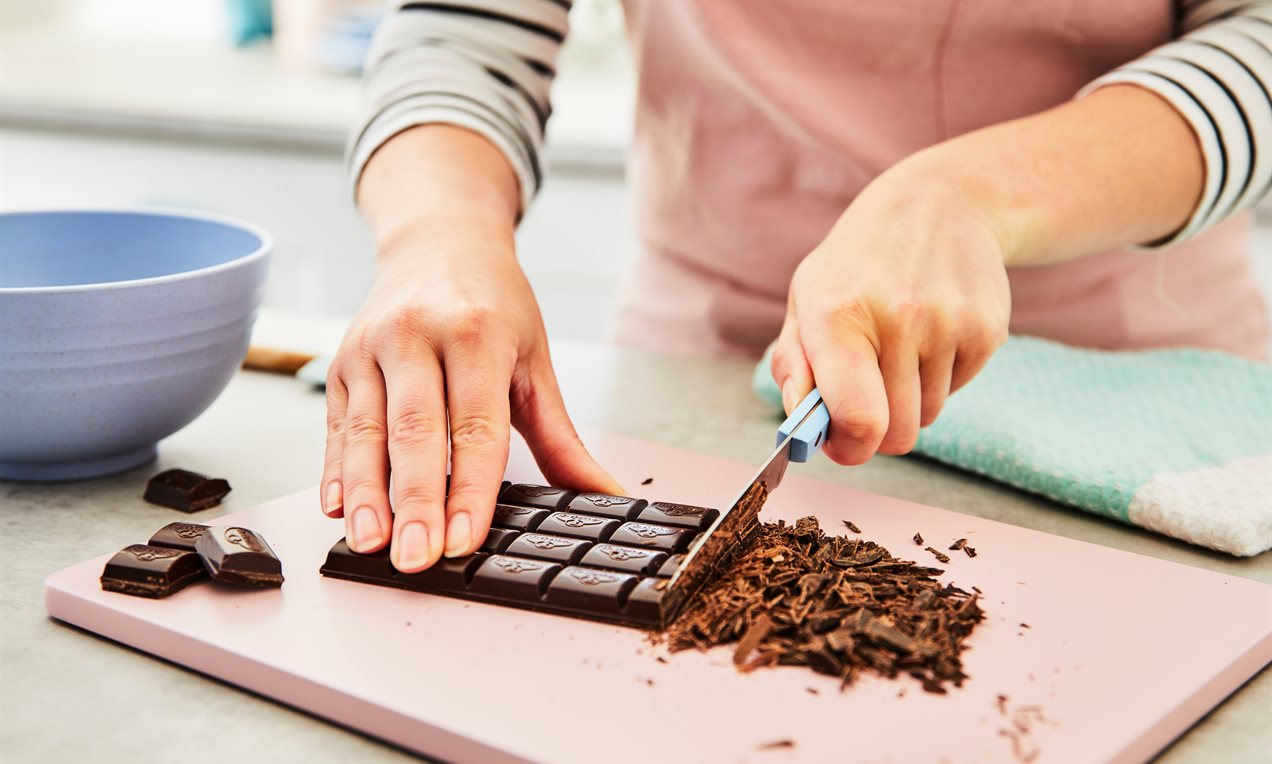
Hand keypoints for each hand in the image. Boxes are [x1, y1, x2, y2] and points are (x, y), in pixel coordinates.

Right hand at [321, 219, 621, 571]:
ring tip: (371, 544)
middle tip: (416, 557)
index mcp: (476, 333)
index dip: (469, 487)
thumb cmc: (493, 303)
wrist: (439, 241)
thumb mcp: (535, 361)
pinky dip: (336, 470)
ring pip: (366, 431)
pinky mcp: (341, 364)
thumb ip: (562, 439)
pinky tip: (339, 508)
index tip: (463, 538)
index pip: (475, 425)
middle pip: (415, 431)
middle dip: (415, 500)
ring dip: (367, 494)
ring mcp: (371, 348)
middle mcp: (416, 336)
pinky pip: (338, 425)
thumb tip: (604, 494)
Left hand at [771, 162, 1011, 463]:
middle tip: (869, 395)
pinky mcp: (988, 328)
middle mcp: (898, 318)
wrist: (941, 203)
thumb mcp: (807, 296)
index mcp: (838, 315)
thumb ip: (794, 365)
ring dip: (910, 397)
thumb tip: (801, 426)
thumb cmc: (859, 263)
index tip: (843, 443)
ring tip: (902, 344)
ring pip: (927, 415)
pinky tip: (933, 330)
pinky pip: (957, 389)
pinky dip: (942, 375)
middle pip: (896, 433)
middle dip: (879, 430)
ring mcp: (949, 323)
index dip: (850, 447)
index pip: (858, 418)